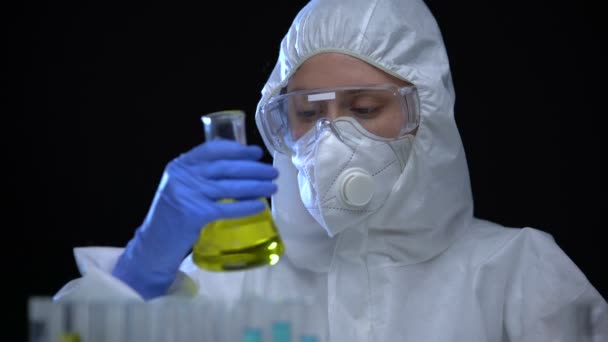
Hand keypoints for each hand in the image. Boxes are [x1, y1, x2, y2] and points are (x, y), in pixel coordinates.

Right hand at [112, 139, 278, 298]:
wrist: (154, 243)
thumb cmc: (174, 214)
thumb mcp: (182, 185)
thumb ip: (202, 173)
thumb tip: (238, 160)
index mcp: (181, 164)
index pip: (213, 149)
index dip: (237, 150)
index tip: (256, 153)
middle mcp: (183, 176)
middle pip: (226, 167)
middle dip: (253, 169)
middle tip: (273, 171)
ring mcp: (188, 194)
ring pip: (230, 187)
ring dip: (255, 186)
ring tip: (272, 187)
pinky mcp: (194, 215)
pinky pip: (227, 208)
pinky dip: (246, 206)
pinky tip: (260, 205)